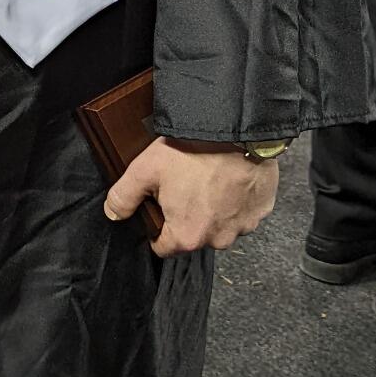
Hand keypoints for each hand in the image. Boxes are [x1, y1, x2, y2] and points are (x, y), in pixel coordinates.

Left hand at [104, 139, 278, 259]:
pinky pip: (244, 211)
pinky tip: (229, 178)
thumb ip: (123, 197)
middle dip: (188, 216)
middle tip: (185, 185)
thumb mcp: (145, 169)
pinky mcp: (262, 209)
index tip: (160, 207)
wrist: (236, 129)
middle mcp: (218, 239)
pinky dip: (236, 199)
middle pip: (194, 235)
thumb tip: (113, 214)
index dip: (157, 228)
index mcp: (187, 236)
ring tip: (209, 179)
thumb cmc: (191, 151)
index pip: (164, 247)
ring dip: (215, 208)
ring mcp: (244, 226)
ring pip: (221, 224)